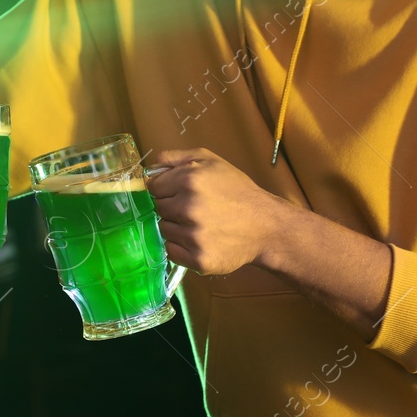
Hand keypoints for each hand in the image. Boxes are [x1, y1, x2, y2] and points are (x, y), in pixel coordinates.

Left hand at [143, 147, 294, 276]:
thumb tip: (149, 167)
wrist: (267, 226)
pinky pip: (171, 251)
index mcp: (189, 180)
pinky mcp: (198, 259)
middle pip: (158, 209)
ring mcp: (193, 236)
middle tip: (193, 208)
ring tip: (199, 224)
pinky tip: (198, 239)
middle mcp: (188, 208)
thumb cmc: (237, 190)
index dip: (165, 189)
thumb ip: (175, 158)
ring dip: (175, 227)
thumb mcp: (210, 160)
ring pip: (163, 230)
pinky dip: (180, 247)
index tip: (178, 192)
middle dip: (171, 207)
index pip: (153, 187)